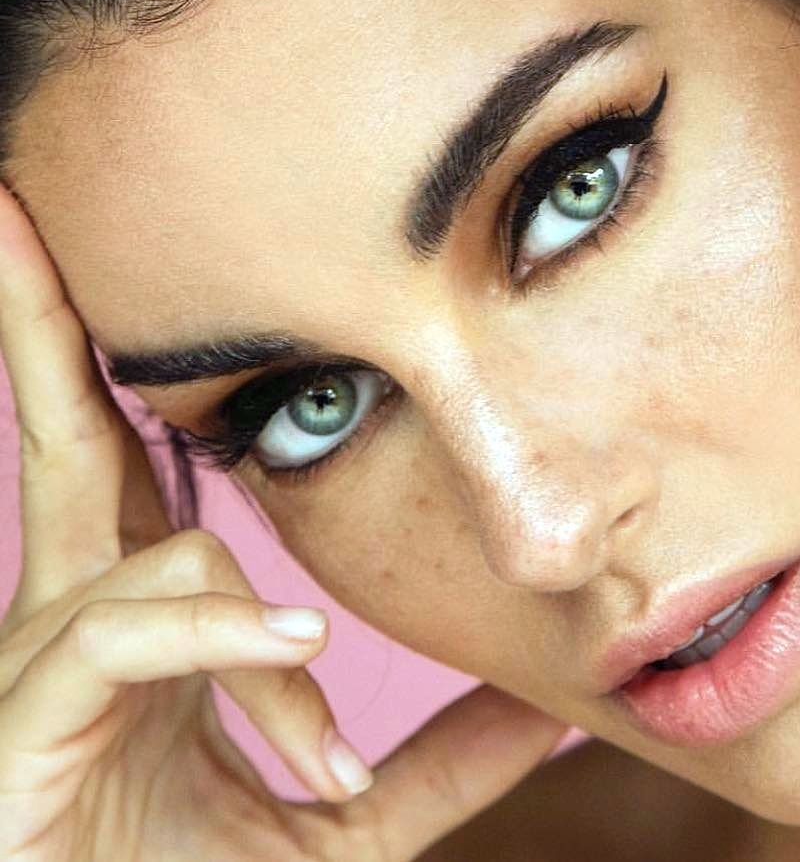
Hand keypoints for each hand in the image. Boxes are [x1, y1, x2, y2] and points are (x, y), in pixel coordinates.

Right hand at [0, 183, 566, 860]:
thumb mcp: (343, 824)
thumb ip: (437, 765)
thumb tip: (544, 707)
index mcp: (139, 615)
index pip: (128, 462)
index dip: (125, 369)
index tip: (151, 286)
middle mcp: (74, 616)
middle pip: (61, 432)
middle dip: (34, 317)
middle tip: (11, 203)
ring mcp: (37, 670)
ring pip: (156, 556)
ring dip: (263, 644)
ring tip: (320, 765)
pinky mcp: (21, 730)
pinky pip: (125, 630)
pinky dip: (221, 637)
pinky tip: (292, 656)